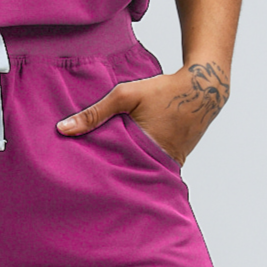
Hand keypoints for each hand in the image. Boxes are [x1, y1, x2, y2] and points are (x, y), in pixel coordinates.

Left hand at [56, 61, 229, 163]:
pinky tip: (124, 158)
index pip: (112, 171)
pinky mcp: (175, 160)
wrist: (204, 89)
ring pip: (139, 171)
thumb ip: (95, 112)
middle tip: (84, 177)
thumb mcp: (125, 95)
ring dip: (124, 167)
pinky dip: (140, 162)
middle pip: (125, 174)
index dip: (95, 172)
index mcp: (144, 151)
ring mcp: (170, 164)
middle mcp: (159, 163)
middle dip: (108, 174)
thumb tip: (62, 129)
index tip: (77, 175)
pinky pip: (152, 165)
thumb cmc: (163, 90)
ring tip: (102, 170)